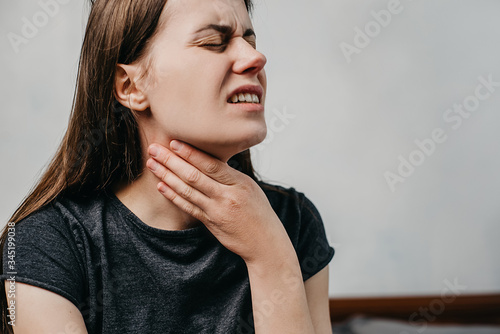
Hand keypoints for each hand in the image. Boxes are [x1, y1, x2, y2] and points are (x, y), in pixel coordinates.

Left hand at [146, 140, 292, 263]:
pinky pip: (188, 207)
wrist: (265, 242)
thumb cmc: (258, 212)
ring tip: (152, 164)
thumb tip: (206, 160)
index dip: (190, 153)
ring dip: (167, 176)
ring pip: (187, 190)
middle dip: (171, 161)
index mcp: (239, 183)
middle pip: (194, 176)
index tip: (173, 142)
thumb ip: (229, 176)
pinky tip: (162, 185)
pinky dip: (173, 196)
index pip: (211, 165)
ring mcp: (217, 211)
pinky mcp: (210, 223)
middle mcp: (227, 196)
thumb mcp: (250, 187)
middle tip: (154, 149)